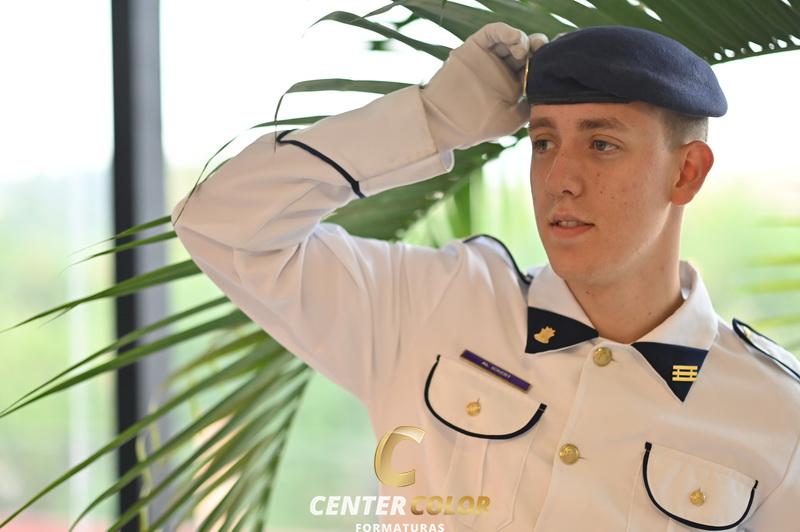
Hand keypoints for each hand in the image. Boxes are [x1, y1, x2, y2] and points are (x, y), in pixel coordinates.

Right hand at [420, 22, 548, 151]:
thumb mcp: (513, 119)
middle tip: (543, 48)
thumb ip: (530, 105)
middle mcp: (502, 69)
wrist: (448, 122)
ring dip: (522, 39)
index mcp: (513, 85)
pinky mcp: (474, 47)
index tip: (556, 60)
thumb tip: (546, 92)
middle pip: (525, 49)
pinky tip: (515, 40)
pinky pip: (492, 32)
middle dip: (537, 46)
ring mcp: (488, 57)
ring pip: (510, 39)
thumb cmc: (478, 126)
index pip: (534, 66)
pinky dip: (506, 30)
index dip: (546, 60)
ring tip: (523, 50)